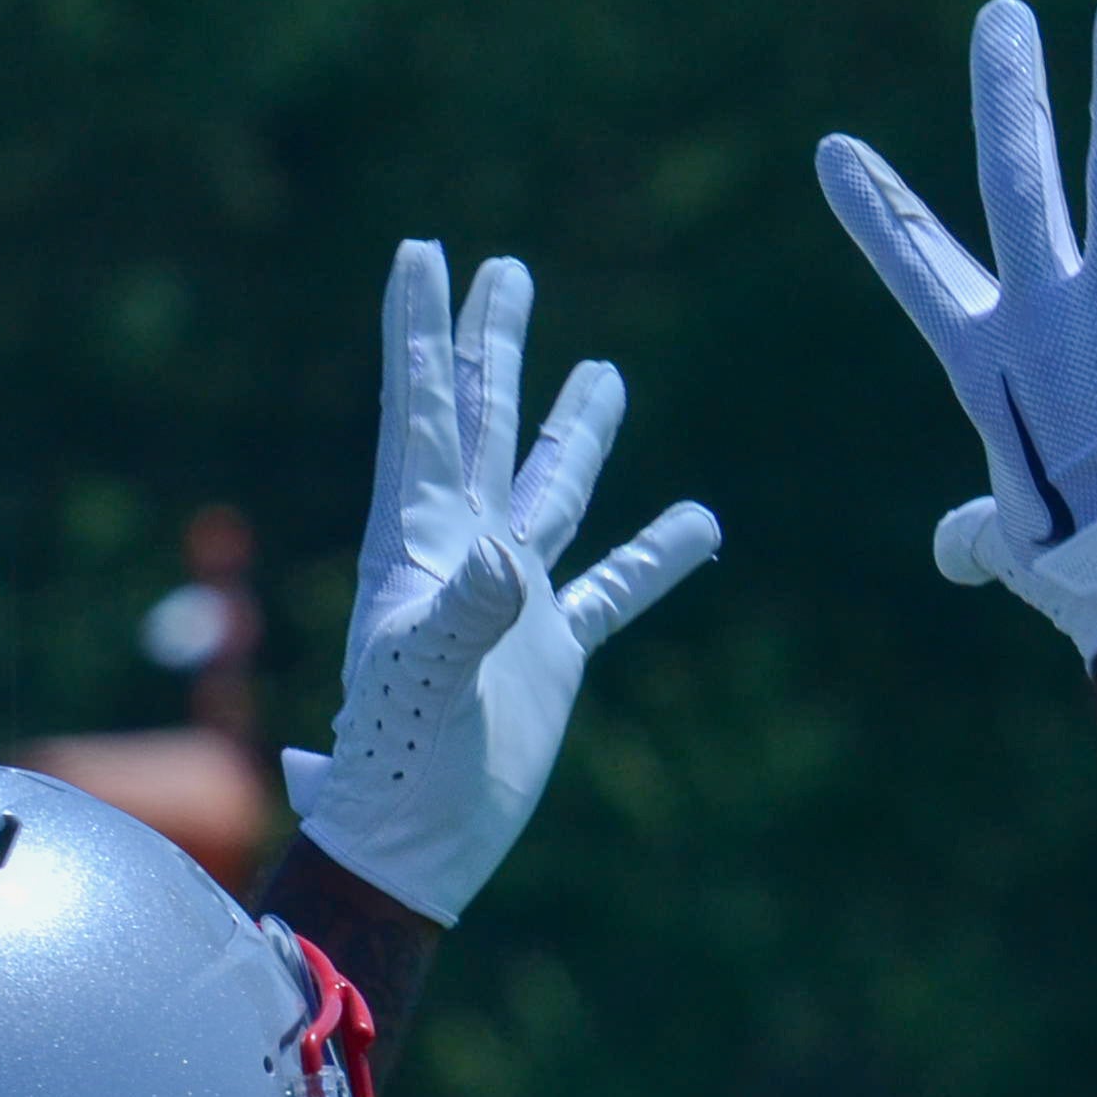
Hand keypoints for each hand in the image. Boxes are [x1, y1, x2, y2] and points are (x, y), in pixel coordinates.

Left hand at [280, 240, 720, 924]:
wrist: (416, 846)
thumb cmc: (398, 765)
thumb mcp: (426, 682)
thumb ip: (465, 613)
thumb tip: (508, 555)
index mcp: (417, 542)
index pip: (423, 413)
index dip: (421, 330)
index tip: (423, 250)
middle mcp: (463, 554)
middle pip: (482, 423)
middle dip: (490, 347)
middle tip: (502, 270)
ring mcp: (510, 599)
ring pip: (551, 488)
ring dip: (573, 429)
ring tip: (600, 372)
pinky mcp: (551, 650)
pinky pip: (613, 586)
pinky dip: (655, 555)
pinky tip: (699, 523)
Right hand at [818, 0, 1096, 659]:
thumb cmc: (1080, 575)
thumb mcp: (1012, 542)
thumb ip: (979, 530)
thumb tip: (956, 552)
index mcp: (988, 361)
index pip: (918, 265)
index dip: (877, 210)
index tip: (834, 149)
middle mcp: (1048, 315)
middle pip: (1017, 180)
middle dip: (1009, 94)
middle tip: (1001, 16)